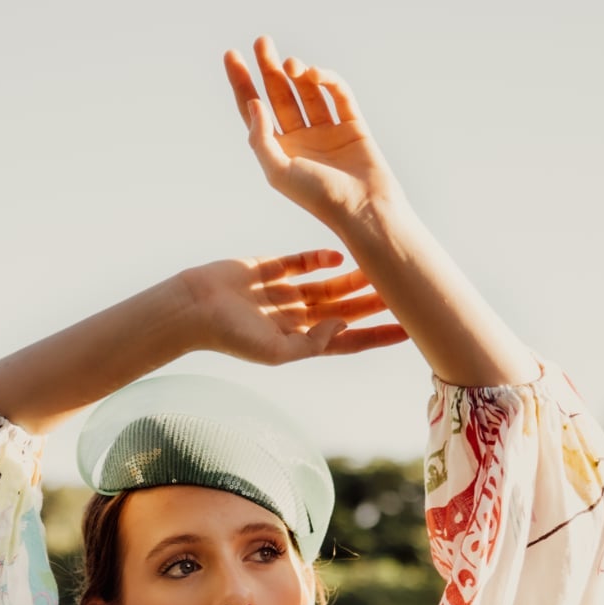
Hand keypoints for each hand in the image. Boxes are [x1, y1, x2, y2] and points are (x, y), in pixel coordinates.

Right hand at [182, 251, 406, 365]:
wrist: (192, 307)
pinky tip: (339, 254)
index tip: (410, 330)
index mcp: (300, 343)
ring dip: (354, 280)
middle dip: (374, 303)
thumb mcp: (272, 349)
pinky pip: (303, 263)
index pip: (349, 341)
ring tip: (382, 267)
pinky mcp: (272, 270)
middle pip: (346, 312)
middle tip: (407, 290)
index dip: (379, 336)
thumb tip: (341, 329)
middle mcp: (297, 320)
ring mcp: (286, 294)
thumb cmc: (228, 336)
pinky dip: (321, 259)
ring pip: (329, 287)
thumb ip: (310, 344)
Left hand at [224, 37, 400, 227]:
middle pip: (279, 95)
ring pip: (307, 91)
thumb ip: (260, 138)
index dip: (242, 84)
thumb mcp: (278, 172)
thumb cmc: (319, 197)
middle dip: (269, 67)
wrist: (363, 208)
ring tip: (291, 64)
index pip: (255, 111)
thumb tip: (253, 103)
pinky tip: (315, 74)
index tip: (231, 55)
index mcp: (280, 152)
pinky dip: (327, 79)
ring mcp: (327, 131)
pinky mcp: (353, 124)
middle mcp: (301, 140)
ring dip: (297, 73)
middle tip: (262, 42)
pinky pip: (338, 94)